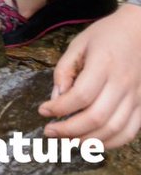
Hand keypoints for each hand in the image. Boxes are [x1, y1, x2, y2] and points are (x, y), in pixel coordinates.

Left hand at [38, 3, 140, 147]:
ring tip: (67, 141)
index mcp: (104, 64)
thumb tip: (56, 99)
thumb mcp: (78, 44)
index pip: (81, 95)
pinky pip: (129, 132)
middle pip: (96, 117)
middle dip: (69, 130)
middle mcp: (122, 83)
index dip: (59, 108)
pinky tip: (92, 142)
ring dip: (88, 141)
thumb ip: (65, 70)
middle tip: (50, 131)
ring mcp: (135, 96)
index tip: (42, 111)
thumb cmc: (106, 35)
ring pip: (113, 129)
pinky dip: (111, 143)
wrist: (140, 31)